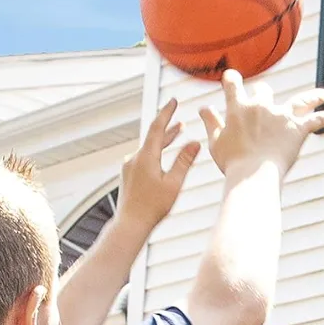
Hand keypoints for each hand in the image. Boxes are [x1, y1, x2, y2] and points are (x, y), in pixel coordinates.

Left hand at [115, 99, 200, 231]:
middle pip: (154, 137)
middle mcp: (135, 157)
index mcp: (146, 156)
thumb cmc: (153, 207)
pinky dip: (156, 153)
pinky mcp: (129, 174)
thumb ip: (184, 161)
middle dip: (168, 128)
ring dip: (163, 141)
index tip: (174, 101)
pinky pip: (144, 158)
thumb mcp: (174, 183)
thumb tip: (195, 143)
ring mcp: (130, 166)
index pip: (157, 127)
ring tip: (177, 134)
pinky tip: (163, 158)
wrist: (131, 223)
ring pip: (149, 148)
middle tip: (180, 119)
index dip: (167, 113)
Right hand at [199, 71, 323, 176]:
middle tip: (266, 103)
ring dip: (312, 96)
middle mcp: (261, 106)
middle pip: (264, 90)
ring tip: (323, 95)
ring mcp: (281, 115)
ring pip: (300, 99)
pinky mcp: (298, 128)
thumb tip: (203, 107)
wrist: (253, 176)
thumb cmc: (232, 163)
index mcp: (238, 107)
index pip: (233, 83)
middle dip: (264, 94)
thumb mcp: (215, 142)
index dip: (232, 80)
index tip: (232, 79)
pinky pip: (318, 120)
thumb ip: (210, 122)